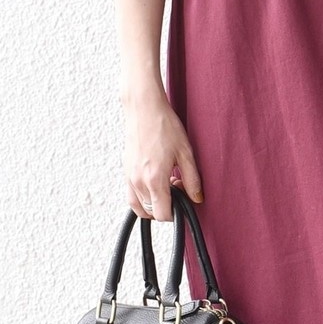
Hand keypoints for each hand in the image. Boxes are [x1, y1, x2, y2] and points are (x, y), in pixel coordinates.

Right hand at [121, 87, 203, 221]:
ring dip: (153, 204)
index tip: (183, 197)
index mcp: (154, 179)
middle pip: (151, 213)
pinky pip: (131, 196)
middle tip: (176, 186)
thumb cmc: (164, 126)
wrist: (144, 109)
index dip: (175, 213)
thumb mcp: (185, 153)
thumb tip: (197, 197)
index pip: (162, 214)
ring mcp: (129, 177)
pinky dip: (142, 197)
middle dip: (166, 207)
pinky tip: (154, 181)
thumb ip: (192, 179)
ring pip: (139, 207)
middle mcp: (138, 181)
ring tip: (165, 185)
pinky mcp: (125, 171)